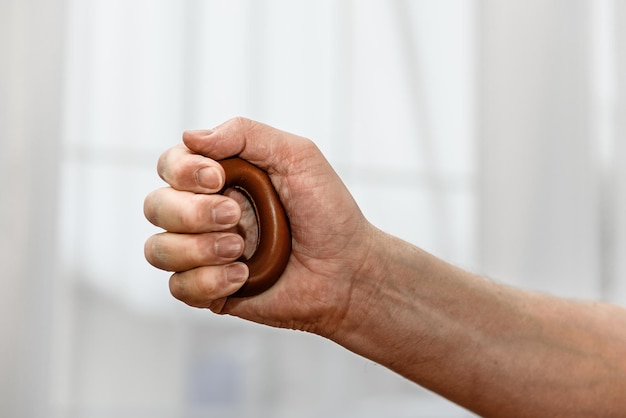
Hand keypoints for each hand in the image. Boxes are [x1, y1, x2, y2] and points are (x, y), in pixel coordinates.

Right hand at [144, 117, 374, 334]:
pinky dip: (209, 281)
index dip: (182, 171)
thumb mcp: (297, 157)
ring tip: (240, 250)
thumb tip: (190, 136)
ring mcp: (204, 253)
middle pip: (155, 206)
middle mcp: (204, 213)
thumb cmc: (328, 212)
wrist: (348, 270)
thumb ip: (245, 135)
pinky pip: (178, 287)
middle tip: (235, 217)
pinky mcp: (210, 290)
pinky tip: (243, 276)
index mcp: (221, 178)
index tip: (218, 178)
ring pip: (157, 250)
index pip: (170, 165)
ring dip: (198, 249)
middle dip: (191, 212)